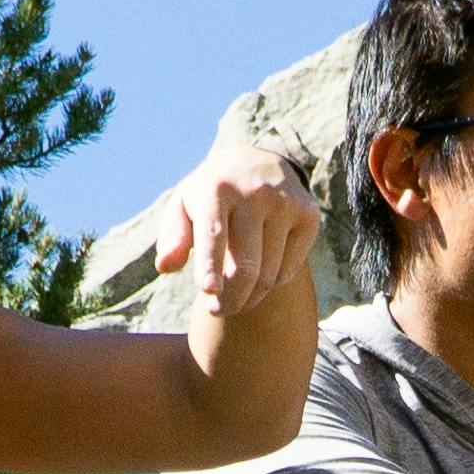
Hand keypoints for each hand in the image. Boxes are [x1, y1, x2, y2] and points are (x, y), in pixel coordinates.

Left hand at [157, 136, 320, 313]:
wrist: (256, 163)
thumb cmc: (210, 197)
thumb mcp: (183, 207)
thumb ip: (172, 238)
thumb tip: (165, 267)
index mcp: (216, 188)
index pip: (214, 234)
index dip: (210, 264)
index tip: (210, 290)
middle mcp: (255, 192)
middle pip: (246, 267)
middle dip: (230, 300)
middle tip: (218, 310)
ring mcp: (286, 202)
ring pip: (269, 275)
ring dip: (250, 296)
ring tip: (236, 293)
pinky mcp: (308, 215)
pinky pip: (288, 269)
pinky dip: (272, 280)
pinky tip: (261, 267)